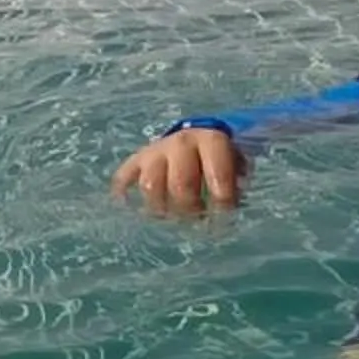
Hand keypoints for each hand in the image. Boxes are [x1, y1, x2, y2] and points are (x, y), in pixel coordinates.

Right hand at [110, 127, 245, 213]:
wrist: (194, 139)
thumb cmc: (218, 160)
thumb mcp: (235, 165)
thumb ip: (234, 186)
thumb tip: (226, 214)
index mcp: (211, 141)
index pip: (217, 173)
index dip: (222, 201)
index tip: (224, 219)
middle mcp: (182, 142)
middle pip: (180, 184)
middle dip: (190, 210)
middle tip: (196, 220)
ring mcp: (156, 151)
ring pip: (150, 185)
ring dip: (161, 208)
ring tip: (172, 216)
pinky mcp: (137, 160)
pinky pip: (123, 178)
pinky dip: (124, 194)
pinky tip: (131, 206)